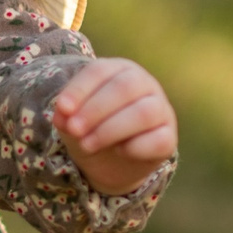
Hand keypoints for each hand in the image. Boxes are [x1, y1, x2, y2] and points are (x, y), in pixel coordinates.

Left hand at [52, 58, 177, 194]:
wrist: (110, 161)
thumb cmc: (90, 128)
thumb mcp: (72, 120)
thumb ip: (66, 115)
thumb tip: (63, 116)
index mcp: (118, 70)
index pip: (100, 70)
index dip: (80, 89)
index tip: (62, 109)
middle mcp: (144, 84)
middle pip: (124, 87)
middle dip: (95, 109)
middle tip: (74, 129)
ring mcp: (161, 109)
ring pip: (144, 113)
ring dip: (110, 130)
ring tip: (86, 145)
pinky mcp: (169, 137)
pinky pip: (159, 139)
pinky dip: (135, 147)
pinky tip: (119, 151)